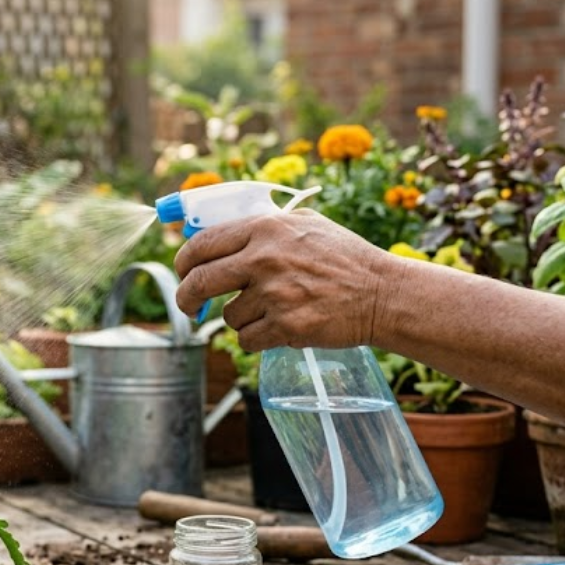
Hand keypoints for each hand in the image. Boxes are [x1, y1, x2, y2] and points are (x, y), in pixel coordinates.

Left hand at [173, 210, 398, 352]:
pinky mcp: (285, 326)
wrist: (382, 293)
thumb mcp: (303, 224)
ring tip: (271, 310)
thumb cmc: (343, 257)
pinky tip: (279, 328)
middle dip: (186, 298)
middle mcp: (264, 259)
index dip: (182, 262)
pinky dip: (257, 339)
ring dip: (241, 319)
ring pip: (228, 317)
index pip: (201, 245)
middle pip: (198, 282)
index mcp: (264, 229)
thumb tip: (213, 236)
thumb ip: (260, 226)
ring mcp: (274, 294)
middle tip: (189, 305)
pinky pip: (247, 340)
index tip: (182, 273)